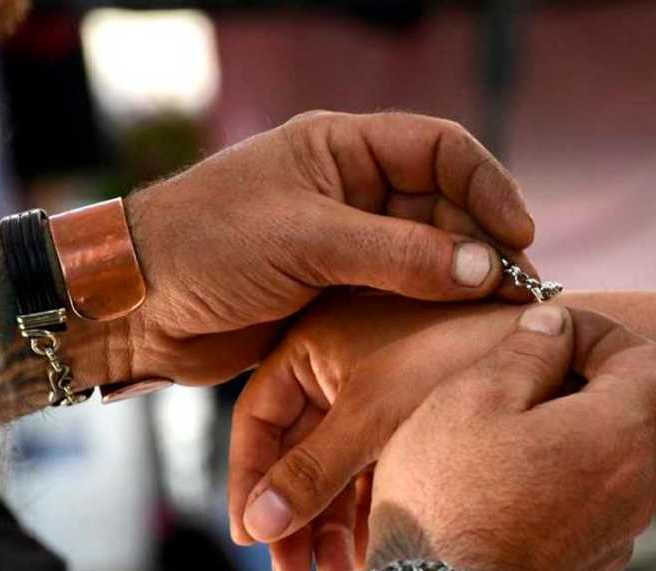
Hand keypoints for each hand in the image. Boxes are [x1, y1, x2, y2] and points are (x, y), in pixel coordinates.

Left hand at [111, 111, 535, 386]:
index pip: (440, 150)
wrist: (136, 308)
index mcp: (341, 150)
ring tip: (491, 320)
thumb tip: (484, 269)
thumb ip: (398, 255)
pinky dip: (428, 312)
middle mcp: (351, 190)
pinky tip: (451, 336)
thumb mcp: (307, 242)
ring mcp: (345, 242)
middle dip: (481, 245)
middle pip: (444, 207)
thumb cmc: (206, 250)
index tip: (519, 235)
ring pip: (426, 256)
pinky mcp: (336, 290)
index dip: (488, 187)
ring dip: (459, 283)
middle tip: (515, 294)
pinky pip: (399, 295)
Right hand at [229, 292, 521, 570]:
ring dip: (333, 519)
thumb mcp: (370, 415)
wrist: (552, 356)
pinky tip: (374, 550)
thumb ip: (310, 472)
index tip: (250, 537)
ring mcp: (382, 389)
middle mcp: (343, 360)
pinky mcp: (416, 414)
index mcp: (315, 340)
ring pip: (342, 462)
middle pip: (300, 447)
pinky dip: (373, 504)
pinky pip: (380, 464)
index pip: (260, 416)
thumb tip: (254, 529)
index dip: (248, 478)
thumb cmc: (453, 363)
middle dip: (295, 512)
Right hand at [368, 305, 655, 570]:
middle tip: (527, 376)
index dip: (603, 335)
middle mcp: (638, 489)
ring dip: (577, 434)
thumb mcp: (473, 397)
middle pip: (640, 411)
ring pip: (616, 461)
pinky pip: (596, 506)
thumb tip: (557, 325)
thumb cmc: (448, 497)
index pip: (649, 360)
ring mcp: (619, 537)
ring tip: (509, 432)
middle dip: (592, 382)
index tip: (552, 334)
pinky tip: (509, 487)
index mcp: (619, 435)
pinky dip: (568, 481)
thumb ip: (527, 350)